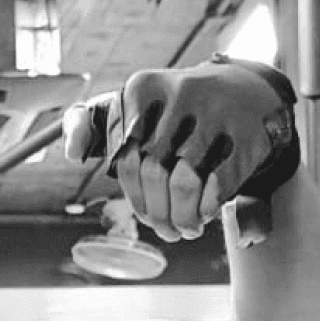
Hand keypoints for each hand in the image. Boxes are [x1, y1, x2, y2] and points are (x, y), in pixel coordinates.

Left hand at [63, 56, 298, 242]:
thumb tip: (71, 151)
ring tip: (185, 229)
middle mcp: (179, 93)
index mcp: (143, 89)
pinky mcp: (248, 133)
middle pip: (153, 174)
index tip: (147, 215)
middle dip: (158, 215)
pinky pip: (218, 184)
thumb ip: (88, 125)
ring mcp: (216, 111)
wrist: (246, 94)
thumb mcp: (130, 108)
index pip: (125, 159)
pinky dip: (207, 209)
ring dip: (182, 218)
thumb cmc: (174, 114)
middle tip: (167, 232)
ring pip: (184, 182)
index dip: (135, 198)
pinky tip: (205, 215)